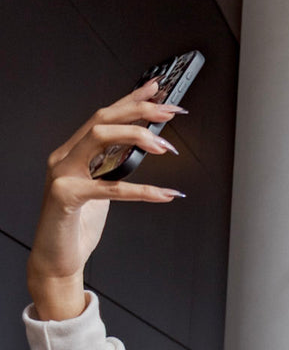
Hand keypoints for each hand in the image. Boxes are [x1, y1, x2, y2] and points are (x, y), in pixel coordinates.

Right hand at [27, 82, 184, 319]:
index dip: (131, 99)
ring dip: (136, 136)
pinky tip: (164, 193)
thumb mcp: (102, 188)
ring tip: (165, 147)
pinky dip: (141, 190)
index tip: (158, 89)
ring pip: (99, 138)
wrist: (57, 260)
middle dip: (139, 110)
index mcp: (73, 152)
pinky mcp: (65, 197)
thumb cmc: (79, 225)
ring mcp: (62, 175)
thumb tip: (147, 145)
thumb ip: (115, 166)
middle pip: (102, 119)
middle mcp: (65, 158)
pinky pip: (108, 188)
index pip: (104, 116)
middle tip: (170, 112)